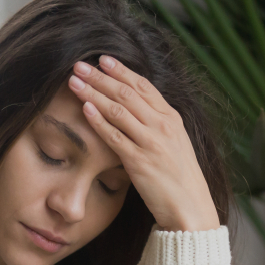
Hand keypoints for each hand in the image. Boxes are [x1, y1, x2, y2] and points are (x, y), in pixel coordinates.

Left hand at [68, 55, 219, 232]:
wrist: (190, 205)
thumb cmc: (179, 177)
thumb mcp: (175, 143)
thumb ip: (157, 125)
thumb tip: (136, 111)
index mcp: (171, 118)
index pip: (143, 86)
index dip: (121, 70)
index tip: (103, 59)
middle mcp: (162, 125)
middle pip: (127, 93)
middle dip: (100, 77)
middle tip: (79, 65)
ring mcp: (151, 142)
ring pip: (118, 110)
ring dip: (94, 93)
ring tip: (75, 82)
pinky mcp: (139, 161)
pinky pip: (114, 136)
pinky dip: (98, 121)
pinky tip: (84, 109)